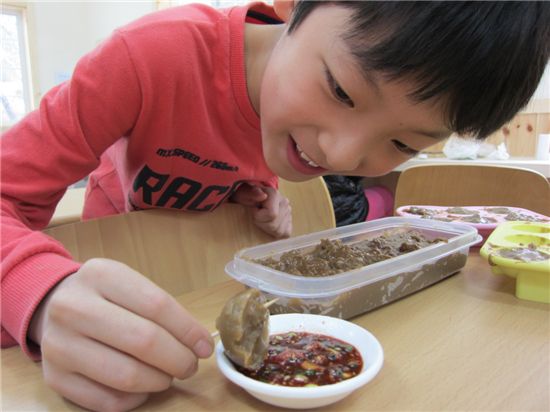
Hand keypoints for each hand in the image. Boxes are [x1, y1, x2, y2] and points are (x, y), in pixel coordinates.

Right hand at [28, 258, 213, 411]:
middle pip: (143, 341)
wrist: (54, 305)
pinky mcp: (53, 377)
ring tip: (167, 376)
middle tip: (189, 365)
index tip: (205, 346)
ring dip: (158, 381)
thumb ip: (164, 310)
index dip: (188, 330)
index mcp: (101, 275)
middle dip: (178, 359)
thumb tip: (200, 345)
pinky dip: (135, 399)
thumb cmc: (106, 297)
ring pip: (125, 376)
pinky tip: (143, 388)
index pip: (157, 305)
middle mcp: (73, 307)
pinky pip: (106, 401)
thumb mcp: (131, 286)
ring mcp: (58, 344)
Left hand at [230, 184, 291, 237]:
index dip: (258, 216)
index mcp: (274, 194)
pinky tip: (269, 224)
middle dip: (262, 224)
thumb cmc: (246, 197)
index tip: (253, 210)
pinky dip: (276, 232)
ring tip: (263, 219)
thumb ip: (251, 193)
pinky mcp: (289, 221)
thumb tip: (263, 195)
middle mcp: (284, 202)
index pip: (272, 214)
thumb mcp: (243, 194)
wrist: (250, 198)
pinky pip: (286, 233)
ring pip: (279, 231)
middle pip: (274, 225)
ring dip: (268, 229)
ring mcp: (288, 212)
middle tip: (257, 215)